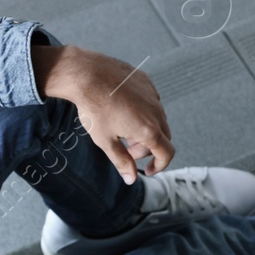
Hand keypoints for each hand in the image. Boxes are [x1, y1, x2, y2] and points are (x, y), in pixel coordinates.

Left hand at [33, 43, 173, 183]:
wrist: (87, 75)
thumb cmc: (94, 108)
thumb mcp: (105, 141)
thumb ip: (122, 161)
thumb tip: (131, 179)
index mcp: (149, 130)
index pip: (167, 153)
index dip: (160, 165)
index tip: (148, 170)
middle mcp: (156, 112)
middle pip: (162, 137)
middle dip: (147, 148)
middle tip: (125, 148)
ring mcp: (152, 95)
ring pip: (157, 119)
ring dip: (145, 130)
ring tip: (121, 128)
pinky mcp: (146, 82)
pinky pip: (151, 101)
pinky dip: (142, 111)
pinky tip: (122, 109)